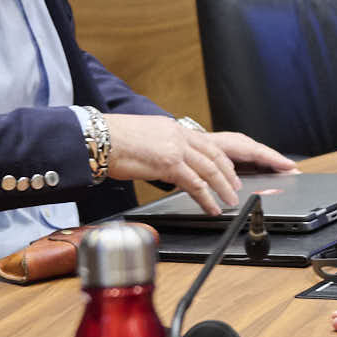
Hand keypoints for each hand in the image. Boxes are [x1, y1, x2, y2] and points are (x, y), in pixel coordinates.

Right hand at [100, 114, 288, 213]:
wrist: (99, 139)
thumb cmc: (113, 141)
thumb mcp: (144, 137)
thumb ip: (160, 146)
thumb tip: (163, 160)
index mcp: (173, 129)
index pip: (206, 143)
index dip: (222, 158)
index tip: (231, 169)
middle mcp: (178, 136)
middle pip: (214, 155)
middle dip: (230, 173)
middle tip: (237, 187)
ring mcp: (175, 149)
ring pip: (210, 170)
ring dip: (223, 187)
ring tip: (231, 200)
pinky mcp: (169, 164)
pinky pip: (195, 184)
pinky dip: (207, 198)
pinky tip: (212, 207)